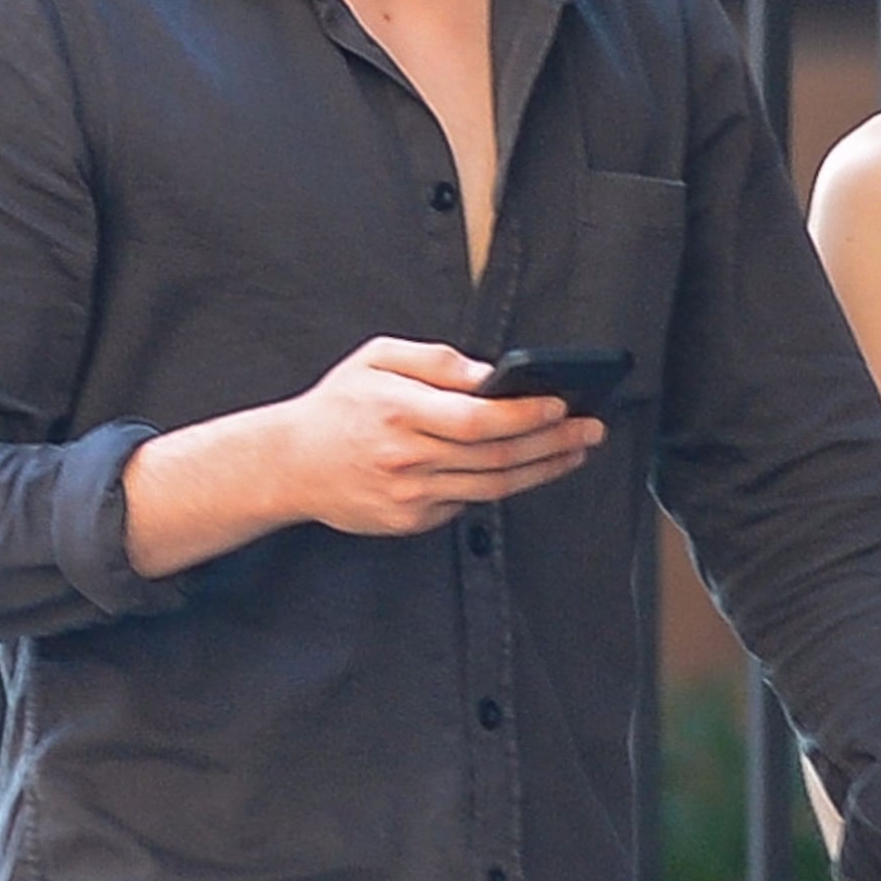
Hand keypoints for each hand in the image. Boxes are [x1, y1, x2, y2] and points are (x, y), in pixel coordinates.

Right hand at [289, 337, 604, 535]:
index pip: (480, 419)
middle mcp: (408, 459)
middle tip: (591, 430)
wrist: (290, 464)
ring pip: (494, 486)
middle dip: (554, 442)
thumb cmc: (338, 404)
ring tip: (574, 451)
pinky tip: (528, 468)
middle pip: (498, 456)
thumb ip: (436, 361)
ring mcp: (410, 496)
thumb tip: (490, 374)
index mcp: (401, 413)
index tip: (563, 404)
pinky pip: (469, 503)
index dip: (528, 415)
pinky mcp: (411, 521)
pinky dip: (501, 484)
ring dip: (543, 469)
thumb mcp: (378, 359)